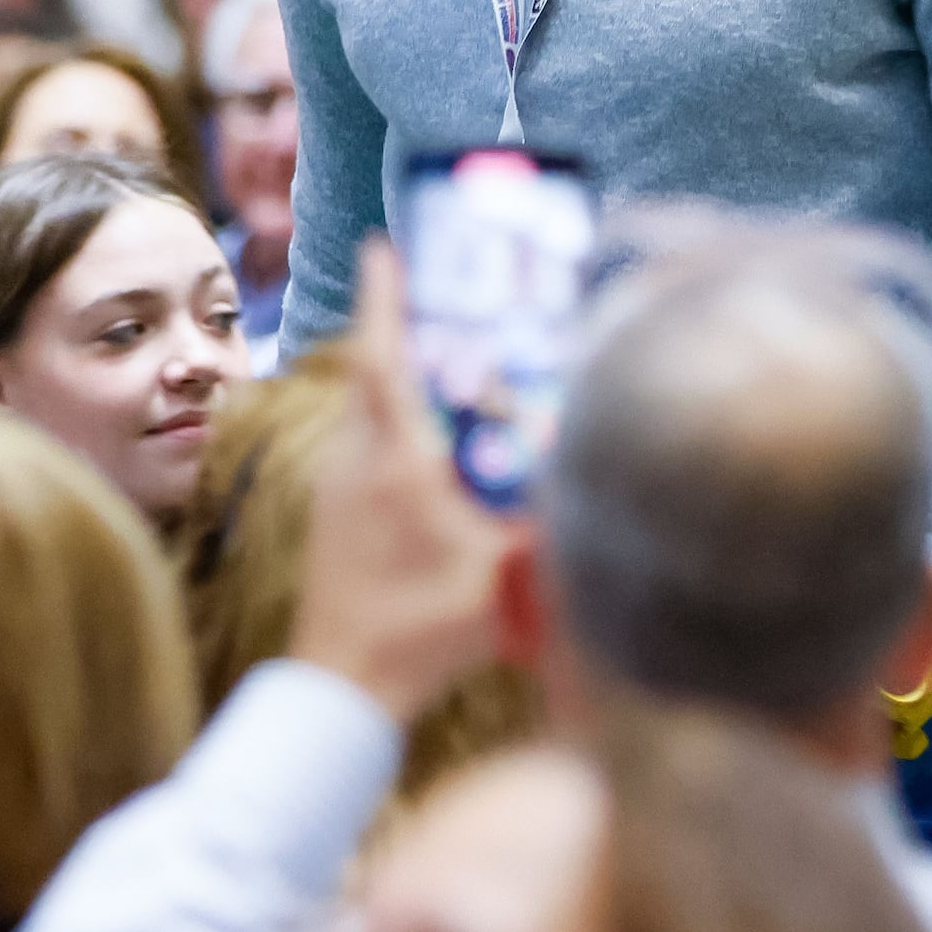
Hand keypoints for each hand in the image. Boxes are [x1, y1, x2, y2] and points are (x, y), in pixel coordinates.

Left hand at [286, 240, 525, 714]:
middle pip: (376, 371)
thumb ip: (552, 525)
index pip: (385, 359)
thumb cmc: (423, 635)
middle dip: (407, 324)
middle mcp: (357, 462)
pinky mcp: (332, 514)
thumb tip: (598, 474)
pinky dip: (397, 422)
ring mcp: (337, 487)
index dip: (386, 298)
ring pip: (368, 409)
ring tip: (451, 357)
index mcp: (397, 463)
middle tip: (447, 287)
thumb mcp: (505, 578)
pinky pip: (365, 444)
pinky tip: (435, 443)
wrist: (341, 688)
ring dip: (403, 375)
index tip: (384, 244)